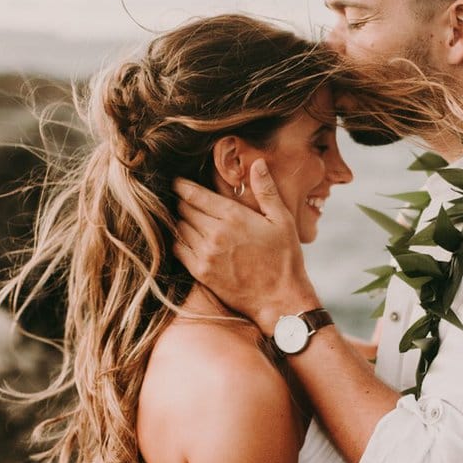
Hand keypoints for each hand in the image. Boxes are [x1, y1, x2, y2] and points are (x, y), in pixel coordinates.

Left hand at [173, 161, 318, 331]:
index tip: (177, 182)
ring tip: (186, 218)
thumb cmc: (285, 258)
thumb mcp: (282, 220)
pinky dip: (179, 241)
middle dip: (183, 203)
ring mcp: (206, 254)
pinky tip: (187, 239)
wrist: (280, 299)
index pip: (195, 195)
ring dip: (181, 222)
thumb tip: (258, 163)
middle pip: (184, 209)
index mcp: (234, 216)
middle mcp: (216, 233)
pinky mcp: (201, 272)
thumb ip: (267, 190)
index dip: (183, 186)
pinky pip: (178, 249)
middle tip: (185, 200)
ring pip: (179, 228)